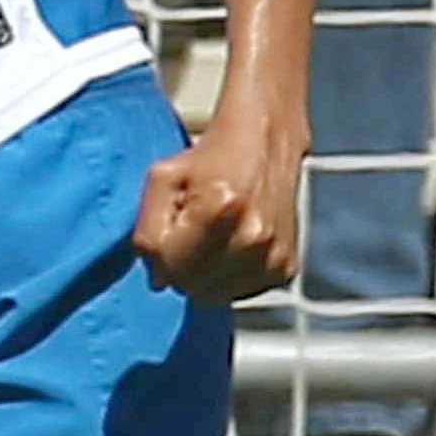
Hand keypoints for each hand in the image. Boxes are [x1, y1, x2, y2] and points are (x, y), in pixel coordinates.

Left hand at [132, 110, 300, 302]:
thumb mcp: (162, 179)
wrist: (267, 140)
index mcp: (220, 210)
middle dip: (179, 268)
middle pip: (191, 286)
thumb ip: (148, 231)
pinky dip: (228, 279)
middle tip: (186, 237)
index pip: (167, 267)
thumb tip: (157, 278)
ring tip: (210, 239)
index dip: (157, 256)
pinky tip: (230, 248)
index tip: (166, 236)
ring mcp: (273, 255)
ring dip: (203, 276)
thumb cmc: (212, 154)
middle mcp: (252, 237)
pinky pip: (239, 292)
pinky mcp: (286, 267)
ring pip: (214, 295)